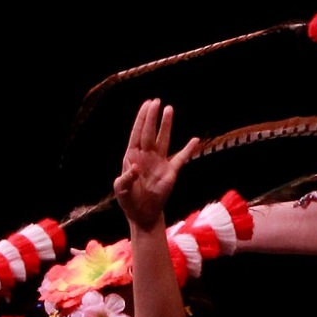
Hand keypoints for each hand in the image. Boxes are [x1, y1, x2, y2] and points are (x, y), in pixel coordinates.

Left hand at [114, 100, 200, 232]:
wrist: (143, 214)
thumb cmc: (129, 202)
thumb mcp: (121, 192)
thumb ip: (125, 180)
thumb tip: (133, 166)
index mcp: (132, 157)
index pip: (137, 134)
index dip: (142, 119)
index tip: (147, 106)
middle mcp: (146, 156)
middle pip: (150, 132)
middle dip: (152, 117)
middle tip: (157, 102)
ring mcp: (159, 162)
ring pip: (163, 139)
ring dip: (166, 125)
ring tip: (169, 109)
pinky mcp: (171, 172)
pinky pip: (181, 158)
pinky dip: (188, 150)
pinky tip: (195, 140)